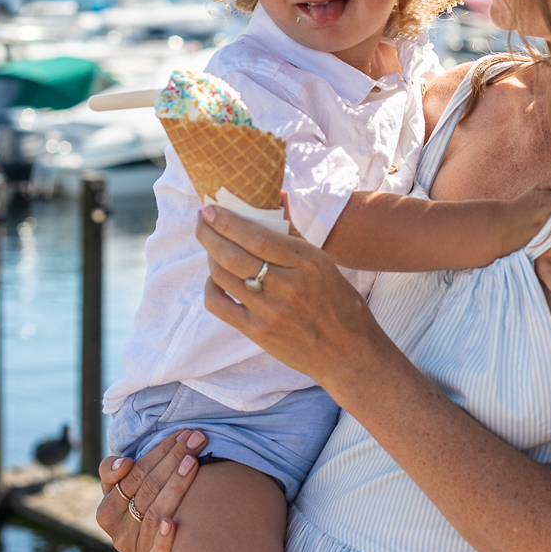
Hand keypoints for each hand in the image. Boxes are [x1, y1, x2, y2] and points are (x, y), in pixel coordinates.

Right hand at [96, 429, 206, 551]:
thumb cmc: (146, 512)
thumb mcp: (127, 493)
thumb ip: (115, 472)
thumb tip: (124, 463)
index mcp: (107, 511)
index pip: (131, 475)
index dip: (157, 453)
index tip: (179, 436)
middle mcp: (117, 532)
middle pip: (146, 490)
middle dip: (173, 459)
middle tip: (197, 438)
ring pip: (154, 514)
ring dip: (175, 486)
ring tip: (195, 462)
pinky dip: (164, 539)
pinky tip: (173, 524)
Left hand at [197, 205, 385, 390]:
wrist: (349, 353)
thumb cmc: (340, 303)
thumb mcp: (324, 263)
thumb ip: (294, 232)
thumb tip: (276, 197)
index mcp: (307, 263)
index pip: (257, 236)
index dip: (228, 221)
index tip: (211, 209)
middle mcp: (288, 286)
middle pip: (234, 256)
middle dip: (210, 234)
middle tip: (201, 220)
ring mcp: (271, 312)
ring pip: (224, 278)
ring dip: (211, 258)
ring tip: (211, 247)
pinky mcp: (259, 333)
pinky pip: (221, 306)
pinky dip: (211, 288)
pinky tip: (216, 279)